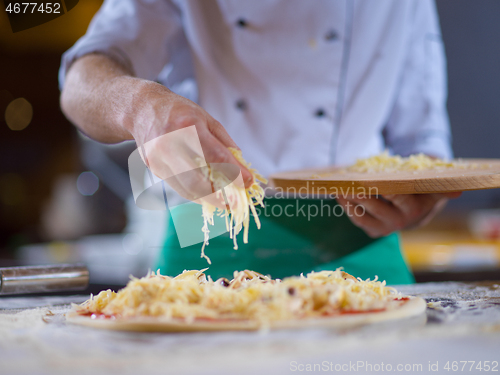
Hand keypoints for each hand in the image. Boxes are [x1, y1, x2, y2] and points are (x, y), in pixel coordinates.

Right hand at [128, 82, 253, 202]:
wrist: (143, 109)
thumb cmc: (179, 112)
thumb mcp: (207, 119)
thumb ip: (225, 143)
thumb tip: (241, 167)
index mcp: (188, 126)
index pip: (215, 156)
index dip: (234, 172)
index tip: (247, 183)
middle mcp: (171, 143)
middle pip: (198, 179)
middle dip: (220, 195)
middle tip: (236, 202)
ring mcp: (159, 158)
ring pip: (187, 188)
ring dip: (209, 199)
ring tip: (225, 203)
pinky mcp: (154, 168)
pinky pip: (178, 187)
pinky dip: (196, 194)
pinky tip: (208, 195)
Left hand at [336, 192, 461, 237]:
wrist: (414, 211)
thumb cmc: (420, 193)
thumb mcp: (432, 189)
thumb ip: (442, 188)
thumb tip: (458, 191)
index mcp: (413, 210)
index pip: (398, 199)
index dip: (386, 192)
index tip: (373, 182)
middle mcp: (397, 223)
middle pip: (376, 208)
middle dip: (361, 196)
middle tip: (347, 185)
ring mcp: (382, 228)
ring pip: (361, 215)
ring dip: (348, 202)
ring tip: (338, 188)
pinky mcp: (371, 230)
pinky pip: (356, 219)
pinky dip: (345, 207)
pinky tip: (338, 195)